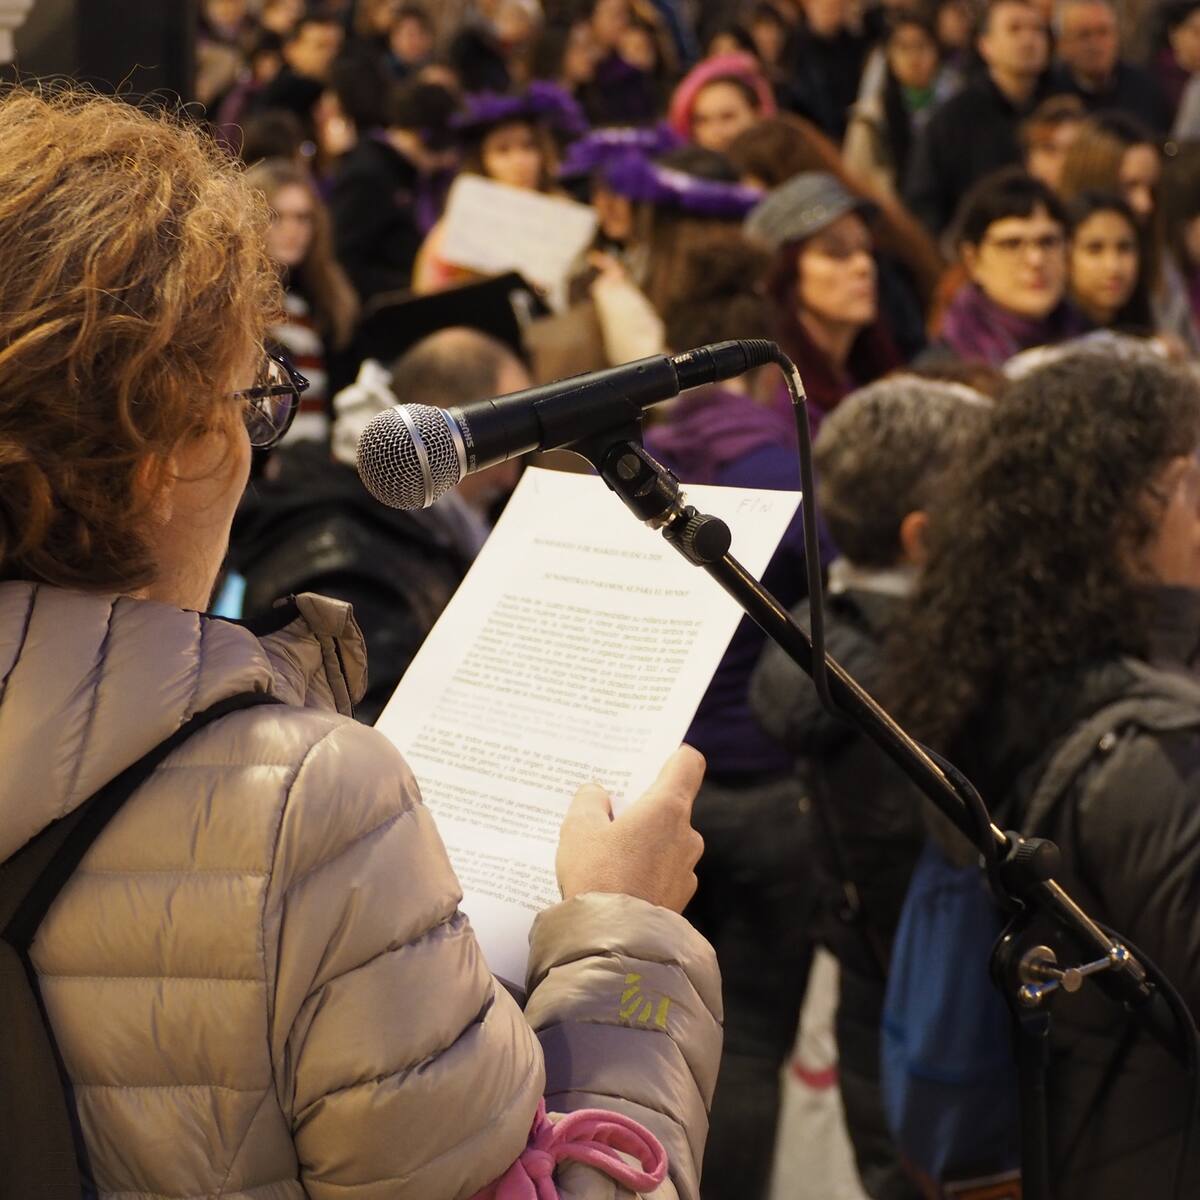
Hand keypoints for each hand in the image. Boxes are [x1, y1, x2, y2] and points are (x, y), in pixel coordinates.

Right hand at [556, 746, 705, 912]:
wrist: (613, 943)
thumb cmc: (596, 876)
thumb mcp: (578, 828)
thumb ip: (589, 800)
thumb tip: (598, 794)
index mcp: (667, 807)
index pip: (687, 763)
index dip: (672, 756)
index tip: (652, 762)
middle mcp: (687, 834)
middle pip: (671, 805)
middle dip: (643, 808)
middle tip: (609, 815)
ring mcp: (687, 868)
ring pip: (666, 841)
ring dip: (644, 842)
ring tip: (606, 854)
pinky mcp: (680, 897)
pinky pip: (663, 871)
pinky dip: (645, 871)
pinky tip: (616, 881)